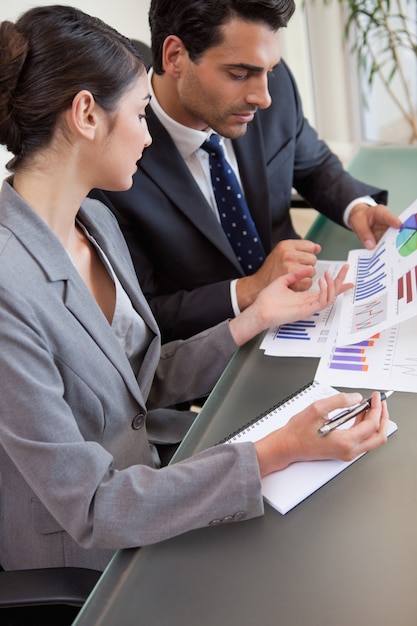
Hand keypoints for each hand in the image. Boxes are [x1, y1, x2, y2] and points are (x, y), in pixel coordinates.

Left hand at [229, 264, 352, 345]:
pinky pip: (322, 302)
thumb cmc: (268, 299)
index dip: (336, 281)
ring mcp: (309, 307)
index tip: (344, 272)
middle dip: (341, 280)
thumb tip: (308, 268)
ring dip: (333, 285)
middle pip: (332, 292)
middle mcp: (310, 302)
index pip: (325, 289)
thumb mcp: (283, 281)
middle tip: (347, 268)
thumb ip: (296, 274)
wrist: (259, 309)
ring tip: (328, 274)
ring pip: (330, 297)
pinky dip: (326, 291)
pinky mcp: (307, 311)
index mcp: (305, 296)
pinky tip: (323, 281)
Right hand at [236, 239, 320, 310]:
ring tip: (294, 277)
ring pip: (312, 271)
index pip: (310, 246)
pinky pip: (309, 281)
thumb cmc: (270, 270)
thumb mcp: (281, 253)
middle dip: (307, 266)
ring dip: (306, 276)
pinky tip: (294, 284)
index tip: (302, 259)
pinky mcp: (293, 279)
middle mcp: (288, 254)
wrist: (259, 285)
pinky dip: (303, 285)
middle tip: (295, 270)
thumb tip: (317, 248)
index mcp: (285, 245)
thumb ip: (299, 249)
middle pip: (313, 259)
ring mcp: (290, 266)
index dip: (308, 254)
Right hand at [255, 391, 387, 476]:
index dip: (376, 408)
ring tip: (369, 406)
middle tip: (379, 403)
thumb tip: (355, 398)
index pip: (372, 424)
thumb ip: (339, 401)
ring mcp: (347, 453)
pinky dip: (365, 426)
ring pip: (372, 439)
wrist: (287, 446)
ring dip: (374, 421)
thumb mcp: (317, 409)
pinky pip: (362, 440)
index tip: (375, 397)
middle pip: (379, 436)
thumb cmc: (298, 432)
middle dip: (383, 417)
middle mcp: (349, 451)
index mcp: (345, 442)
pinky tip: (359, 414)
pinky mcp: (343, 451)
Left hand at [348, 203, 401, 249]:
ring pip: (392, 239)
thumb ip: (363, 233)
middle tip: (399, 245)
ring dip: (392, 247)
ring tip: (393, 254)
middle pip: (394, 229)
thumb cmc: (360, 217)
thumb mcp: (357, 222)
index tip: (398, 225)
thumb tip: (371, 246)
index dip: (393, 220)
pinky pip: (387, 245)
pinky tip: (386, 257)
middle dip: (397, 237)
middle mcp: (387, 222)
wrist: (359, 219)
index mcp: (380, 213)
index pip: (387, 216)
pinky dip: (386, 251)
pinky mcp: (385, 239)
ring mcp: (387, 231)